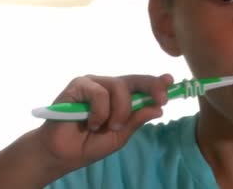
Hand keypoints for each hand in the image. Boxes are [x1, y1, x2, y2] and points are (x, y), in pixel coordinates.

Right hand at [35, 74, 172, 172]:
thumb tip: (158, 108)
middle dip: (152, 87)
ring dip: (119, 111)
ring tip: (108, 127)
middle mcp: (108, 86)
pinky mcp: (78, 85)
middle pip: (135, 79)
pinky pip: (99, 93)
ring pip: (119, 86)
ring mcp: (93, 84)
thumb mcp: (120, 136)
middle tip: (161, 100)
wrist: (61, 153)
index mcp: (120, 97)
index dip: (157, 82)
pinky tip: (92, 123)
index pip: (141, 85)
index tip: (171, 81)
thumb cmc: (88, 144)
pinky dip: (100, 111)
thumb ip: (136, 120)